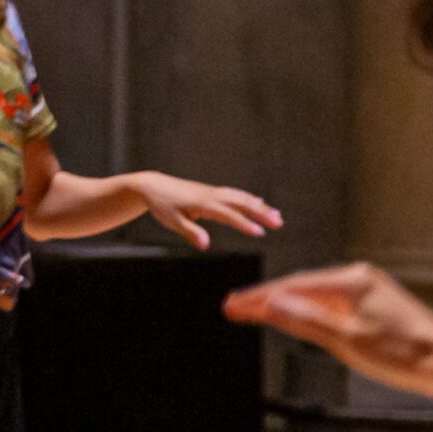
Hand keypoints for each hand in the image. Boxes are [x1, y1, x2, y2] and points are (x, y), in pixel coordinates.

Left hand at [133, 172, 281, 251]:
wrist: (153, 186)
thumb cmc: (162, 205)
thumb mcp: (172, 221)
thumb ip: (190, 232)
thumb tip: (205, 245)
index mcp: (203, 203)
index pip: (228, 214)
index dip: (244, 224)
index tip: (260, 232)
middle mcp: (212, 195)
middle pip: (241, 203)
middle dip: (261, 213)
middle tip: (278, 223)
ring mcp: (213, 192)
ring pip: (241, 198)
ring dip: (260, 206)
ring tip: (277, 217)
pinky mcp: (212, 192)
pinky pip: (235, 195)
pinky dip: (249, 200)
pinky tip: (260, 204)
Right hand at [223, 261, 432, 391]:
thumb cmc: (404, 355)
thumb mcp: (347, 340)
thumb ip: (306, 321)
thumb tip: (271, 304)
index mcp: (351, 282)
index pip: (293, 288)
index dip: (259, 299)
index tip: (231, 306)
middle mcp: (359, 279)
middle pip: (301, 288)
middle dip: (266, 299)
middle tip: (233, 308)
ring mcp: (368, 291)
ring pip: (315, 296)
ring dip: (285, 305)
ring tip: (255, 312)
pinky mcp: (374, 305)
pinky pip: (331, 304)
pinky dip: (308, 311)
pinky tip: (295, 318)